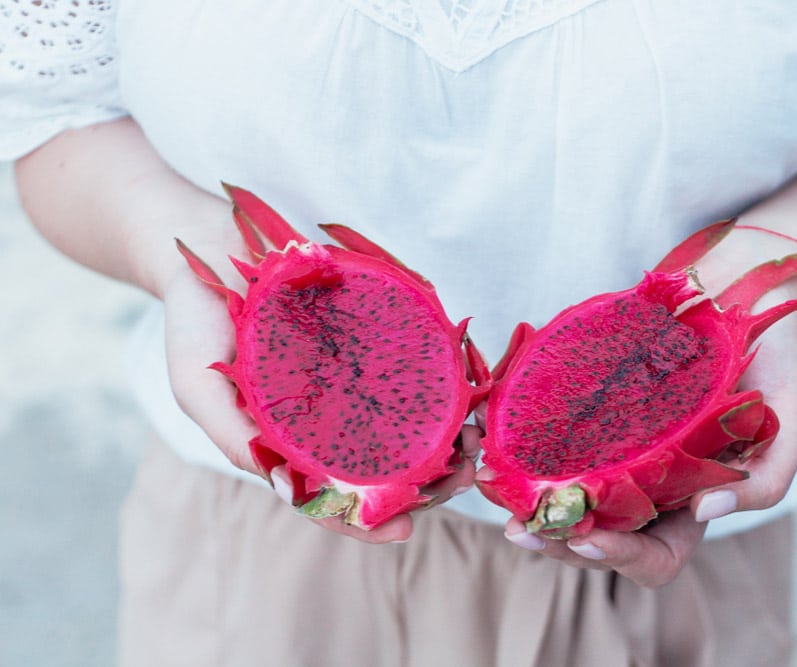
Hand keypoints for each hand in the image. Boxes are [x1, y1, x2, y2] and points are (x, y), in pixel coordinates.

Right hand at [162, 226, 480, 542]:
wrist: (208, 243)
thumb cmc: (196, 322)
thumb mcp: (198, 386)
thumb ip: (233, 435)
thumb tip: (285, 490)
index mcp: (289, 439)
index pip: (331, 494)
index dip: (364, 520)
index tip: (403, 530)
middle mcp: (327, 413)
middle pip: (382, 461)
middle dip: (426, 479)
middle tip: (463, 479)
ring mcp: (351, 373)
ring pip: (407, 417)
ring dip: (447, 434)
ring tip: (476, 438)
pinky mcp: (371, 331)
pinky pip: (411, 359)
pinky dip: (441, 379)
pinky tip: (466, 388)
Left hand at [497, 302, 796, 587]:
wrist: (748, 284)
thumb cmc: (777, 352)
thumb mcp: (793, 418)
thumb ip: (767, 478)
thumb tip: (708, 513)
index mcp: (696, 497)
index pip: (656, 556)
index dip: (620, 559)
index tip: (585, 539)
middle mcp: (652, 480)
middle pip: (598, 534)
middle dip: (557, 539)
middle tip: (520, 528)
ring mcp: (623, 444)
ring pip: (569, 493)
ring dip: (529, 502)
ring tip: (495, 488)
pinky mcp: (598, 406)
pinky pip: (557, 437)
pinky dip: (523, 445)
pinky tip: (494, 436)